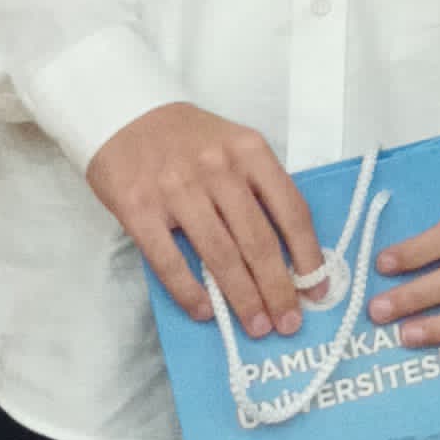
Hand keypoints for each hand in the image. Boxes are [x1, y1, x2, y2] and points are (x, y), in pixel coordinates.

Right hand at [87, 105, 319, 338]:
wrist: (121, 113)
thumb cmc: (185, 137)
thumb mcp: (233, 145)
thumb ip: (258, 187)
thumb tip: (288, 252)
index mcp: (249, 151)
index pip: (291, 210)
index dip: (309, 256)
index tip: (318, 288)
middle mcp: (217, 169)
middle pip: (258, 241)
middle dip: (278, 290)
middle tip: (288, 322)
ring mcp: (176, 190)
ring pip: (220, 256)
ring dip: (243, 298)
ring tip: (257, 326)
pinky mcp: (139, 210)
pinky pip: (170, 262)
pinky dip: (190, 292)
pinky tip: (206, 312)